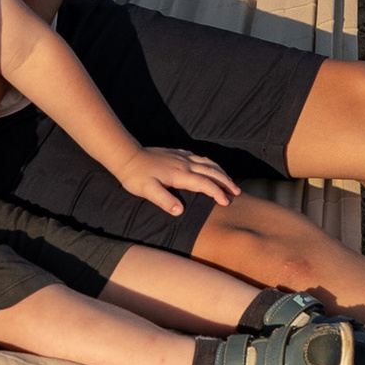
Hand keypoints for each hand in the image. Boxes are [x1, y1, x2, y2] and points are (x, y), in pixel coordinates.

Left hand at [121, 146, 240, 219]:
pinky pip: (199, 157)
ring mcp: (181, 157)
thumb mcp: (148, 191)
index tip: (227, 202)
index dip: (217, 193)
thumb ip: (165, 201)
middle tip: (237, 192)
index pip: (205, 184)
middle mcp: (185, 164)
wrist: (127, 156)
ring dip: (221, 171)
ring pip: (208, 162)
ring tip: (229, 180)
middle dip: (226, 182)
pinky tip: (209, 166)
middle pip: (212, 172)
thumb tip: (181, 211)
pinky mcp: (176, 153)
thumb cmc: (136, 177)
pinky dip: (209, 163)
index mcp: (180, 174)